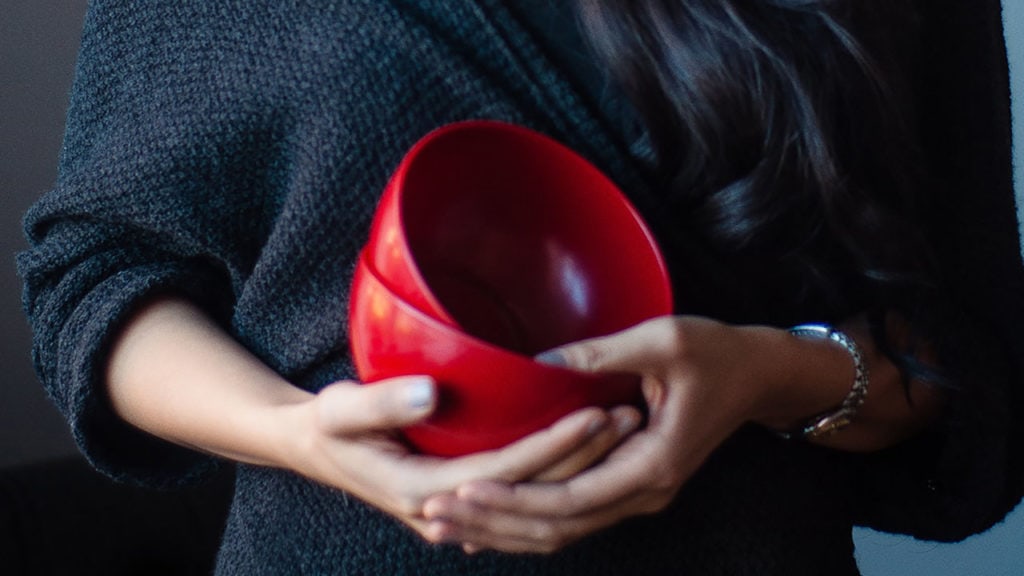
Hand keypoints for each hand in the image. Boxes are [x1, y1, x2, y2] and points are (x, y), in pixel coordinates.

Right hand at [278, 375, 642, 540]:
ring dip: (584, 468)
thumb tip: (430, 395)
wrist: (316, 451)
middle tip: (633, 416)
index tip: (596, 412)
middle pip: (533, 490)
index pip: (507, 472)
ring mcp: (459, 513)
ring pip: (536, 501)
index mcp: (423, 490)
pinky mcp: (467, 502)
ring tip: (626, 428)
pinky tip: (594, 454)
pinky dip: (561, 478)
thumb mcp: (340, 408)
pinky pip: (525, 499)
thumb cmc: (328, 425)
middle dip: (587, 456)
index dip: (554, 444)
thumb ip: (381, 402)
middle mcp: (448, 511)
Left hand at [421, 316, 772, 553]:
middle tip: (433, 514)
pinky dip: (527, 524)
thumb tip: (535, 365)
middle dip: (493, 523)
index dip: (513, 499)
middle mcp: (643, 492)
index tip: (462, 489)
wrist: (757, 376)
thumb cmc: (715, 354)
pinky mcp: (627, 486)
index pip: (570, 500)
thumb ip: (600, 355)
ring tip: (445, 526)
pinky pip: (571, 517)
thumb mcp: (662, 341)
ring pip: (561, 532)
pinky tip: (487, 524)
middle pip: (558, 527)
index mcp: (652, 465)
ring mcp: (637, 495)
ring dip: (503, 530)